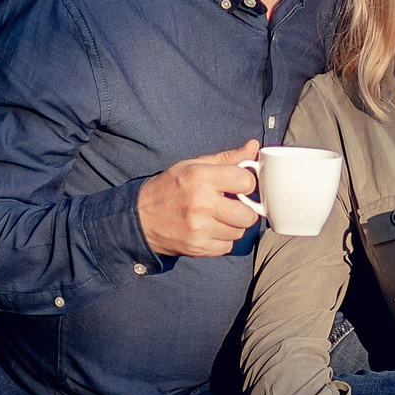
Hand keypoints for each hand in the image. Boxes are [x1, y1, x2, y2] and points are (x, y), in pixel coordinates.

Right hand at [136, 140, 263, 260]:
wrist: (140, 218)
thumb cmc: (170, 188)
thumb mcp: (194, 165)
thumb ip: (227, 158)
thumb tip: (254, 147)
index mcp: (201, 177)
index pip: (247, 182)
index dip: (247, 184)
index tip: (240, 187)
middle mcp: (201, 203)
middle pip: (248, 215)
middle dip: (244, 210)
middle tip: (233, 206)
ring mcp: (199, 228)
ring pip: (239, 232)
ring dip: (233, 226)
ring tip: (218, 218)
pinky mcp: (198, 247)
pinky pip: (227, 247)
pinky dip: (222, 240)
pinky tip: (210, 230)